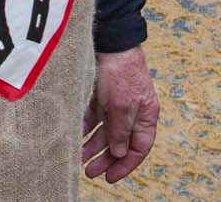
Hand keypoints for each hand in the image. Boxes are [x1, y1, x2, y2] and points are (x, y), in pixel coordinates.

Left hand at [82, 46, 158, 181]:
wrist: (110, 42)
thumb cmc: (121, 72)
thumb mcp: (122, 107)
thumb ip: (121, 132)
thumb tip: (119, 153)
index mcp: (146, 115)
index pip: (139, 148)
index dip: (126, 164)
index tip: (110, 177)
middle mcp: (132, 111)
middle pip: (120, 142)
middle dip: (106, 158)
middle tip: (90, 172)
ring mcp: (117, 103)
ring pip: (105, 132)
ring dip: (92, 146)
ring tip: (79, 159)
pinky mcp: (101, 94)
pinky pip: (93, 117)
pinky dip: (85, 128)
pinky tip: (75, 137)